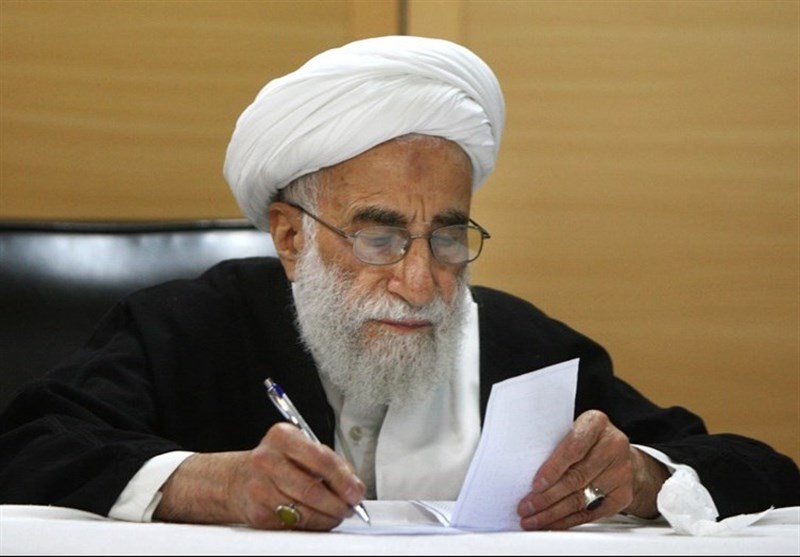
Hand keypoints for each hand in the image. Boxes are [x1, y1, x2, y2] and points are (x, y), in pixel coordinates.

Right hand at [155, 423, 365, 529]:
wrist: (238, 479)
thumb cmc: (278, 461)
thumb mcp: (301, 447)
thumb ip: (329, 462)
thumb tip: (353, 487)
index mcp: (282, 436)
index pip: (319, 459)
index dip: (343, 479)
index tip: (356, 492)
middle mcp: (266, 460)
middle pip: (311, 489)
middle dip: (337, 503)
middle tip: (350, 508)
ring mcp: (259, 488)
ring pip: (303, 511)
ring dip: (327, 517)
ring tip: (337, 514)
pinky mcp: (257, 513)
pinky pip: (292, 524)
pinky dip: (311, 524)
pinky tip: (317, 518)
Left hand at [516, 409, 668, 529]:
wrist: (622, 457)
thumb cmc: (589, 442)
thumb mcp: (574, 431)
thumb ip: (556, 446)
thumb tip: (524, 470)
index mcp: (596, 423)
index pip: (573, 448)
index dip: (553, 469)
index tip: (535, 484)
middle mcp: (613, 446)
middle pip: (576, 477)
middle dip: (547, 496)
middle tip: (526, 507)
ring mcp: (622, 472)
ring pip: (581, 498)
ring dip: (552, 512)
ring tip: (533, 519)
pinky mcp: (623, 495)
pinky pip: (591, 513)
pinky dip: (567, 521)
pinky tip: (551, 523)